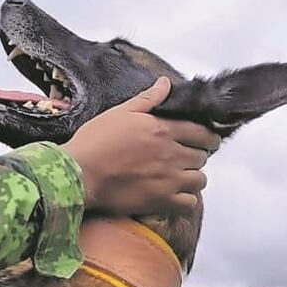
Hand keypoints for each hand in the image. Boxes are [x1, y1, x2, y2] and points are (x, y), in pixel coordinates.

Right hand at [61, 76, 220, 214]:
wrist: (78, 174)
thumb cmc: (95, 141)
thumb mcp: (119, 113)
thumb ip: (147, 99)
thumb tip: (165, 83)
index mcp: (162, 130)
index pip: (202, 133)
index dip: (208, 137)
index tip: (207, 140)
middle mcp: (171, 155)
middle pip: (202, 157)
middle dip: (197, 156)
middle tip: (186, 157)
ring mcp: (168, 180)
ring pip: (200, 180)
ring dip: (193, 178)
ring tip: (181, 177)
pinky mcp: (160, 201)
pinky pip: (189, 203)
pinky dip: (187, 200)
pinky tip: (176, 196)